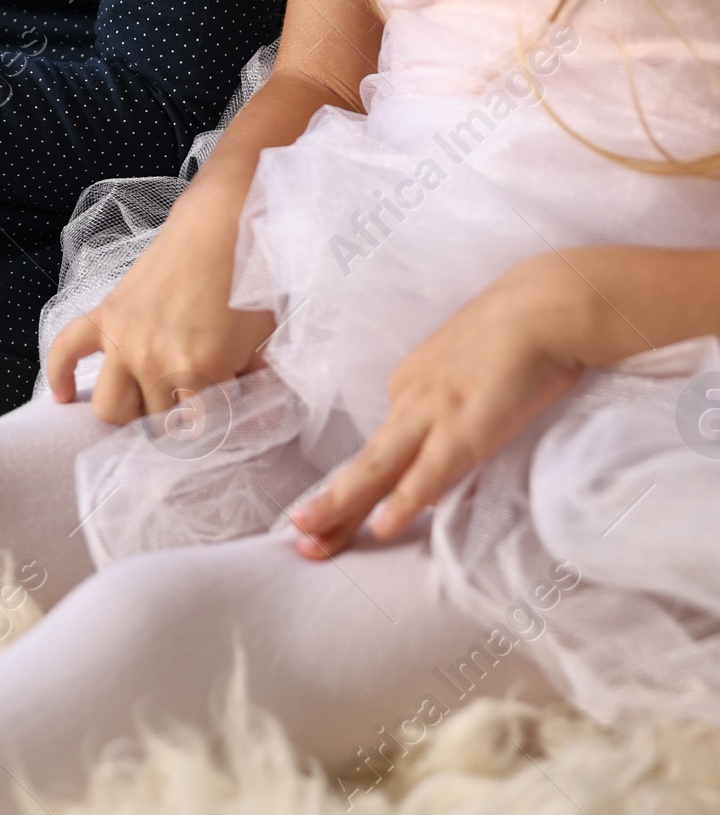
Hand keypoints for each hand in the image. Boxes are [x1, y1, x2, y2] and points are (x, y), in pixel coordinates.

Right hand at [45, 174, 270, 425]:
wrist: (222, 226)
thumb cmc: (247, 281)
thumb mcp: (261, 344)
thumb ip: (251, 386)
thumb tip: (247, 414)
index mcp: (199, 372)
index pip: (191, 435)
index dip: (202, 434)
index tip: (210, 424)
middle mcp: (155, 361)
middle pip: (147, 426)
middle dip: (164, 424)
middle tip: (181, 408)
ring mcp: (124, 338)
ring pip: (106, 406)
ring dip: (125, 409)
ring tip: (142, 400)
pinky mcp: (105, 314)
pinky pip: (66, 351)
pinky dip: (58, 375)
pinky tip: (62, 395)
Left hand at [287, 257, 586, 558]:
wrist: (544, 305)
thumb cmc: (520, 334)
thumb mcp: (474, 372)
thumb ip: (456, 407)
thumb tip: (449, 449)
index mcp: (413, 384)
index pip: (382, 446)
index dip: (360, 486)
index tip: (337, 516)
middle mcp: (411, 398)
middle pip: (366, 463)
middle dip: (331, 505)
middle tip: (298, 537)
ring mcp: (433, 413)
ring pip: (377, 469)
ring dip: (342, 506)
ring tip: (310, 537)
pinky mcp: (464, 428)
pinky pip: (429, 474)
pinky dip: (404, 503)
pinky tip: (382, 528)